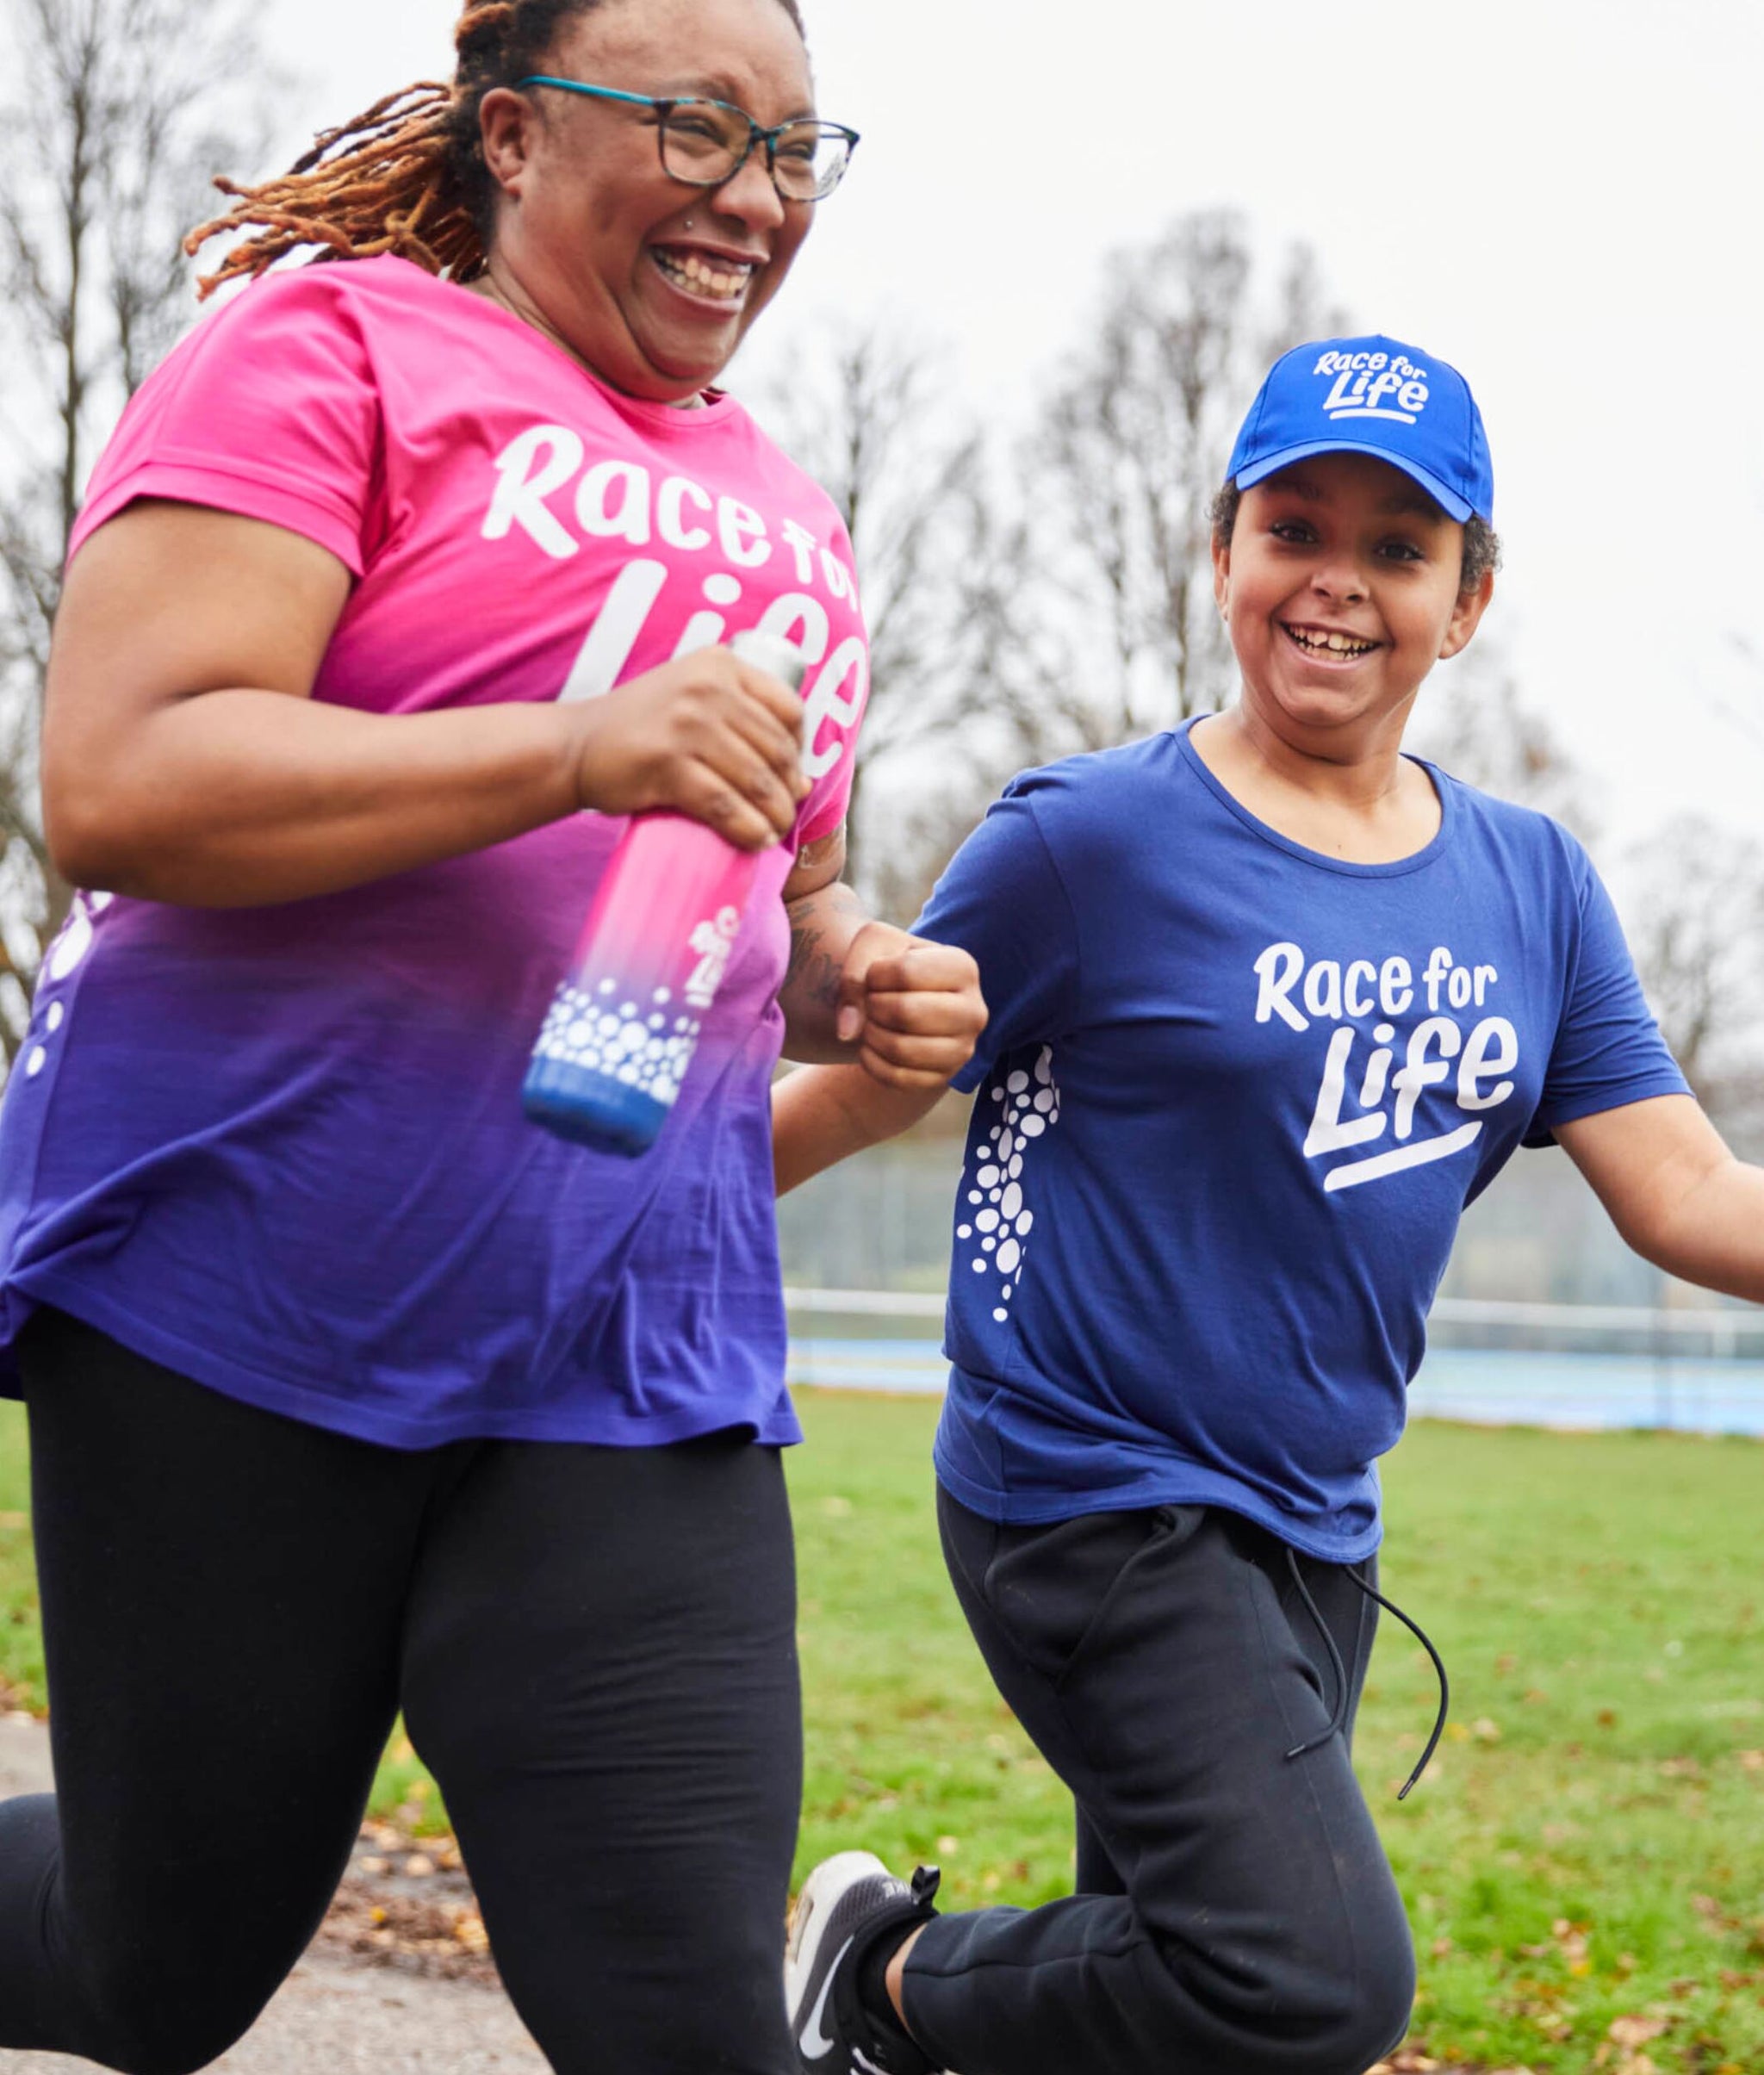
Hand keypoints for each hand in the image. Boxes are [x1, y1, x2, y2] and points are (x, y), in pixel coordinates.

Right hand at [570, 646, 809, 848]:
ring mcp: (686, 724)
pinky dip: (747, 829)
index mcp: (720, 664)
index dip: (799, 747)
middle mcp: (707, 687)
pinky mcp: (667, 764)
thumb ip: (741, 722)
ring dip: (775, 815)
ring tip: (775, 833)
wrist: (574, 745)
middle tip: (785, 815)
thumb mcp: (691, 697)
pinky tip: (755, 841)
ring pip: (756, 780)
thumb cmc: (641, 728)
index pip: (788, 709)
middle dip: (789, 790)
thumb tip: (803, 783)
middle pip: (776, 748)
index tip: (792, 774)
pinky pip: (725, 804)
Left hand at [834, 923, 987, 1090]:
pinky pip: (897, 1078)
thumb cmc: (890, 968)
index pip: (907, 971)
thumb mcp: (872, 946)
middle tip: (870, 1002)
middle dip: (873, 1006)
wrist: (901, 1003)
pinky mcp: (944, 1077)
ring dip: (870, 1034)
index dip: (875, 975)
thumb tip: (848, 1029)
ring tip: (870, 1022)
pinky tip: (871, 1045)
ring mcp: (962, 1049)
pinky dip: (871, 1061)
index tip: (874, 976)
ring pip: (901, 1049)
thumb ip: (853, 973)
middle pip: (906, 1012)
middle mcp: (973, 1011)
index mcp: (964, 968)